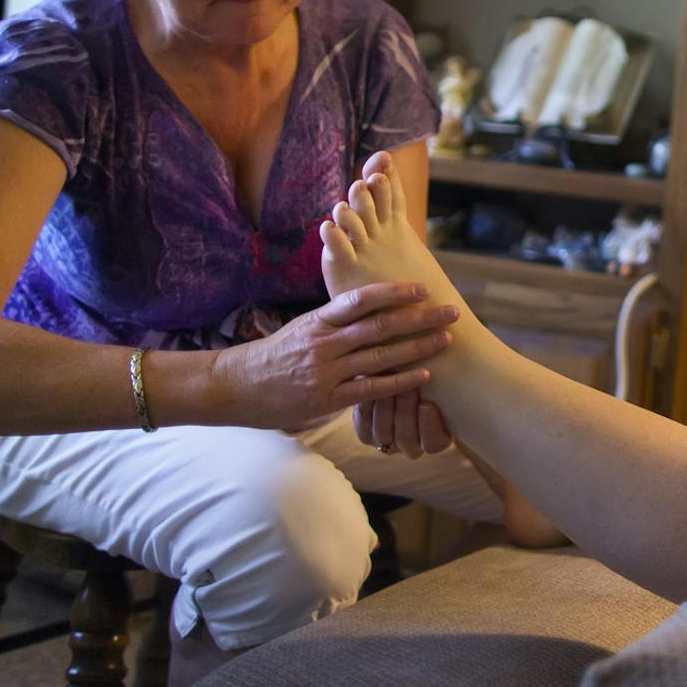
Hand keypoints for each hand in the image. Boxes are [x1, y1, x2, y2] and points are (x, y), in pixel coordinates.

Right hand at [211, 282, 458, 430]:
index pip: (360, 299)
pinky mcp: (326, 399)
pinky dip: (400, 382)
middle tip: (451, 311)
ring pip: (380, 356)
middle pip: (379, 326)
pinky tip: (424, 377)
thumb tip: (371, 304)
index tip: (422, 288)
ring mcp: (326, 372)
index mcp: (319, 320)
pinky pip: (370, 389)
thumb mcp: (302, 328)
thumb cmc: (275, 355)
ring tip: (447, 340)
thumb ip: (336, 319)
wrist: (235, 387)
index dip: (394, 293)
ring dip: (418, 348)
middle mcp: (324, 343)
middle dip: (419, 318)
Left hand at [353, 390, 453, 457]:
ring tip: (387, 382)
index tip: (427, 403)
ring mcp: (386, 443)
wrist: (401, 382)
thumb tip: (459, 364)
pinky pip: (364, 424)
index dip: (429, 425)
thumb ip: (446, 385)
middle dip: (405, 410)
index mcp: (436, 440)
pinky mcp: (366, 434)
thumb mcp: (444, 387)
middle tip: (406, 385)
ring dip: (386, 406)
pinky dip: (367, 405)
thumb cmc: (432, 383)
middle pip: (406, 438)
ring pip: (383, 432)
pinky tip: (369, 385)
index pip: (433, 444)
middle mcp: (411, 447)